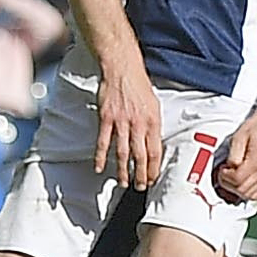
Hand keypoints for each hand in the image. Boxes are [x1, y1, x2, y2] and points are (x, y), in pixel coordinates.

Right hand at [94, 58, 165, 189]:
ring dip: (123, 170)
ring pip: (123, 152)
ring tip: (123, 182)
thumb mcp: (154, 104)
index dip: (154, 167)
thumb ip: (153, 124)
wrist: (122, 69)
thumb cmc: (138, 85)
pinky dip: (101, 157)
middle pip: (140, 156)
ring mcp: (122, 122)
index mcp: (153, 121)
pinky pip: (104, 142)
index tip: (152, 177)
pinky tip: (100, 167)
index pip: (155, 151)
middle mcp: (138, 124)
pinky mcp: (107, 119)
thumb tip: (154, 141)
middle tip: (140, 186)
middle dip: (141, 174)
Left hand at [213, 106, 256, 204]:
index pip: (238, 179)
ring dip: (236, 190)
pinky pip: (256, 194)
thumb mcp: (239, 137)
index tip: (221, 169)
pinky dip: (245, 191)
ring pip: (249, 195)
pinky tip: (240, 180)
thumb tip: (229, 170)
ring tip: (231, 177)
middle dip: (228, 185)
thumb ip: (233, 156)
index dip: (225, 177)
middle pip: (243, 190)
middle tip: (223, 174)